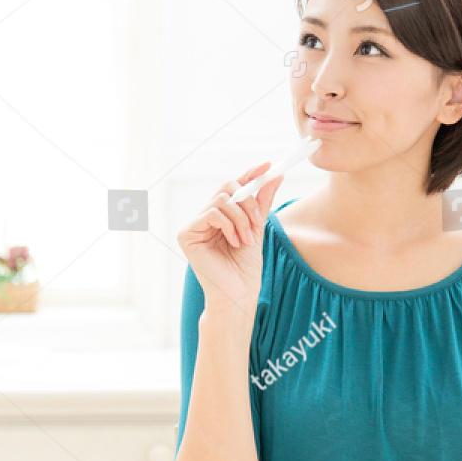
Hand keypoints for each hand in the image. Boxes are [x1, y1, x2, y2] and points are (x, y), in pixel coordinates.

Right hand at [177, 163, 285, 309]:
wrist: (238, 294)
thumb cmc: (245, 268)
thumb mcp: (257, 229)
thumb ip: (262, 203)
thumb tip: (274, 176)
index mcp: (221, 216)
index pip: (233, 188)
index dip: (249, 174)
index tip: (267, 165)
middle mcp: (205, 217)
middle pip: (226, 188)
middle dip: (247, 202)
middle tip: (258, 221)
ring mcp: (195, 225)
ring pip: (221, 201)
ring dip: (241, 218)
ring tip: (247, 238)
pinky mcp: (187, 234)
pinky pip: (211, 214)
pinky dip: (228, 225)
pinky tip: (234, 242)